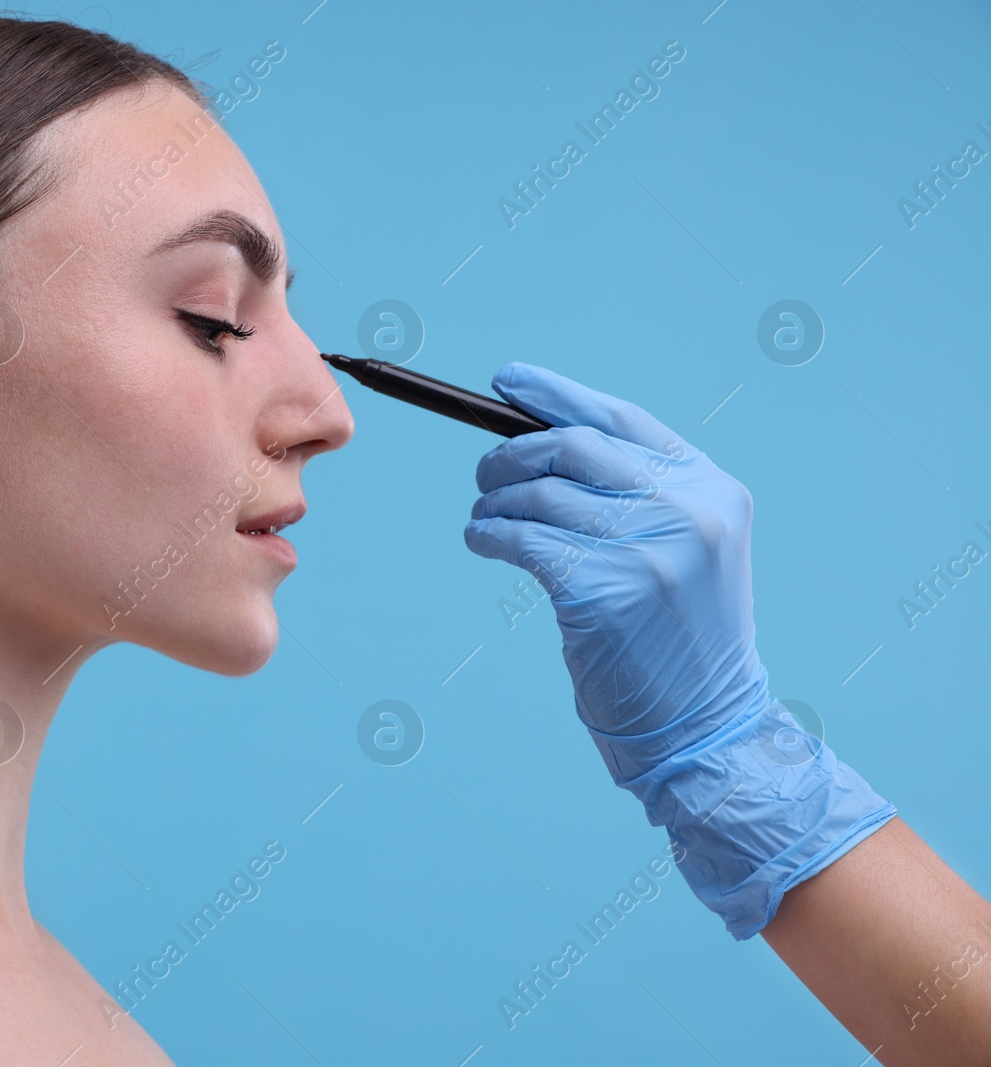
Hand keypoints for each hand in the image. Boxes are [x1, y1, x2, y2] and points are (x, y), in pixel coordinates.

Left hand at [463, 362, 894, 939]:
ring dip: (494, 502)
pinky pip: (522, 539)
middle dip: (511, 452)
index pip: (620, 418)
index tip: (505, 380)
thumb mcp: (682, 549)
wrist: (704, 724)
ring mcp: (649, 550)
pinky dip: (489, 533)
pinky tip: (483, 541)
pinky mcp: (604, 592)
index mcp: (710, 488)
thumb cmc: (676, 637)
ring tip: (484, 520)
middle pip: (572, 446)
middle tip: (483, 475)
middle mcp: (687, 509)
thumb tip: (536, 440)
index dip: (555, 394)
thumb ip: (634, 493)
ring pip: (540, 494)